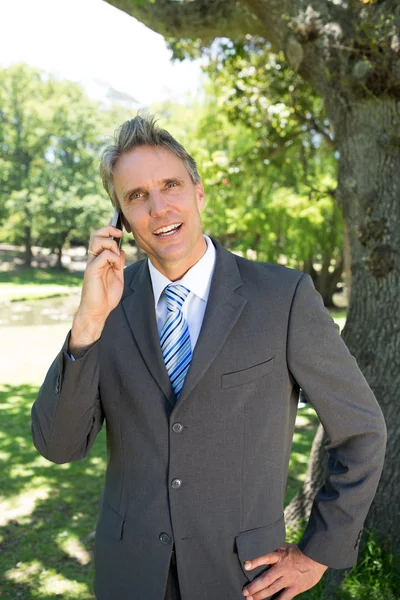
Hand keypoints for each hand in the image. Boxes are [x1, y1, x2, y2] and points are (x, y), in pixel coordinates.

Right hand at [70, 225, 124, 350]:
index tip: (120, 225)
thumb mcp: (118, 276)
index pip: (102, 238)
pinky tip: (116, 266)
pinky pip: (103, 255)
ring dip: (110, 242)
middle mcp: (94, 259)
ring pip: (96, 239)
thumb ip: (119, 263)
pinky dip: (113, 257)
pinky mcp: (92, 270)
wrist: (99, 311)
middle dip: (109, 229)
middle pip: (96, 234)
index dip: (109, 228)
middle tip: (120, 234)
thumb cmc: (106, 296)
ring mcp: (92, 263)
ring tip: (117, 253)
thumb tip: (121, 250)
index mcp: (100, 259)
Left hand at [242, 543, 326, 599]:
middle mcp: (282, 568)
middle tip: (245, 591)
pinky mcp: (295, 588)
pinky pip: (284, 597)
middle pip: (266, 578)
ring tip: (250, 599)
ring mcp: (289, 579)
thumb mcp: (285, 546)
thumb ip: (274, 550)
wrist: (316, 558)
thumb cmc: (298, 552)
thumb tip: (260, 547)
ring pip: (272, 589)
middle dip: (254, 586)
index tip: (245, 565)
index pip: (266, 557)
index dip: (256, 561)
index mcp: (279, 555)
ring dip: (260, 595)